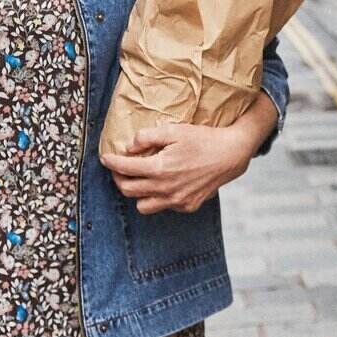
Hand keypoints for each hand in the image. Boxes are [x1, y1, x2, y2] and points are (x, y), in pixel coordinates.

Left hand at [100, 98, 275, 213]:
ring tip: (140, 178)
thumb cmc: (202, 139)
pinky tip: (163, 183)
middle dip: (118, 178)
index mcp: (160, 168)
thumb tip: (129, 147)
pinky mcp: (187, 206)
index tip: (105, 158)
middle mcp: (166, 188)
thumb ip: (147, 137)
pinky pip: (163, 206)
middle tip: (119, 168)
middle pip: (128, 190)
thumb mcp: (174, 130)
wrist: (231, 154)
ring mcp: (177, 201)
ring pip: (142, 205)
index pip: (124, 169)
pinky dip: (158, 197)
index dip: (111, 162)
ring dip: (136, 193)